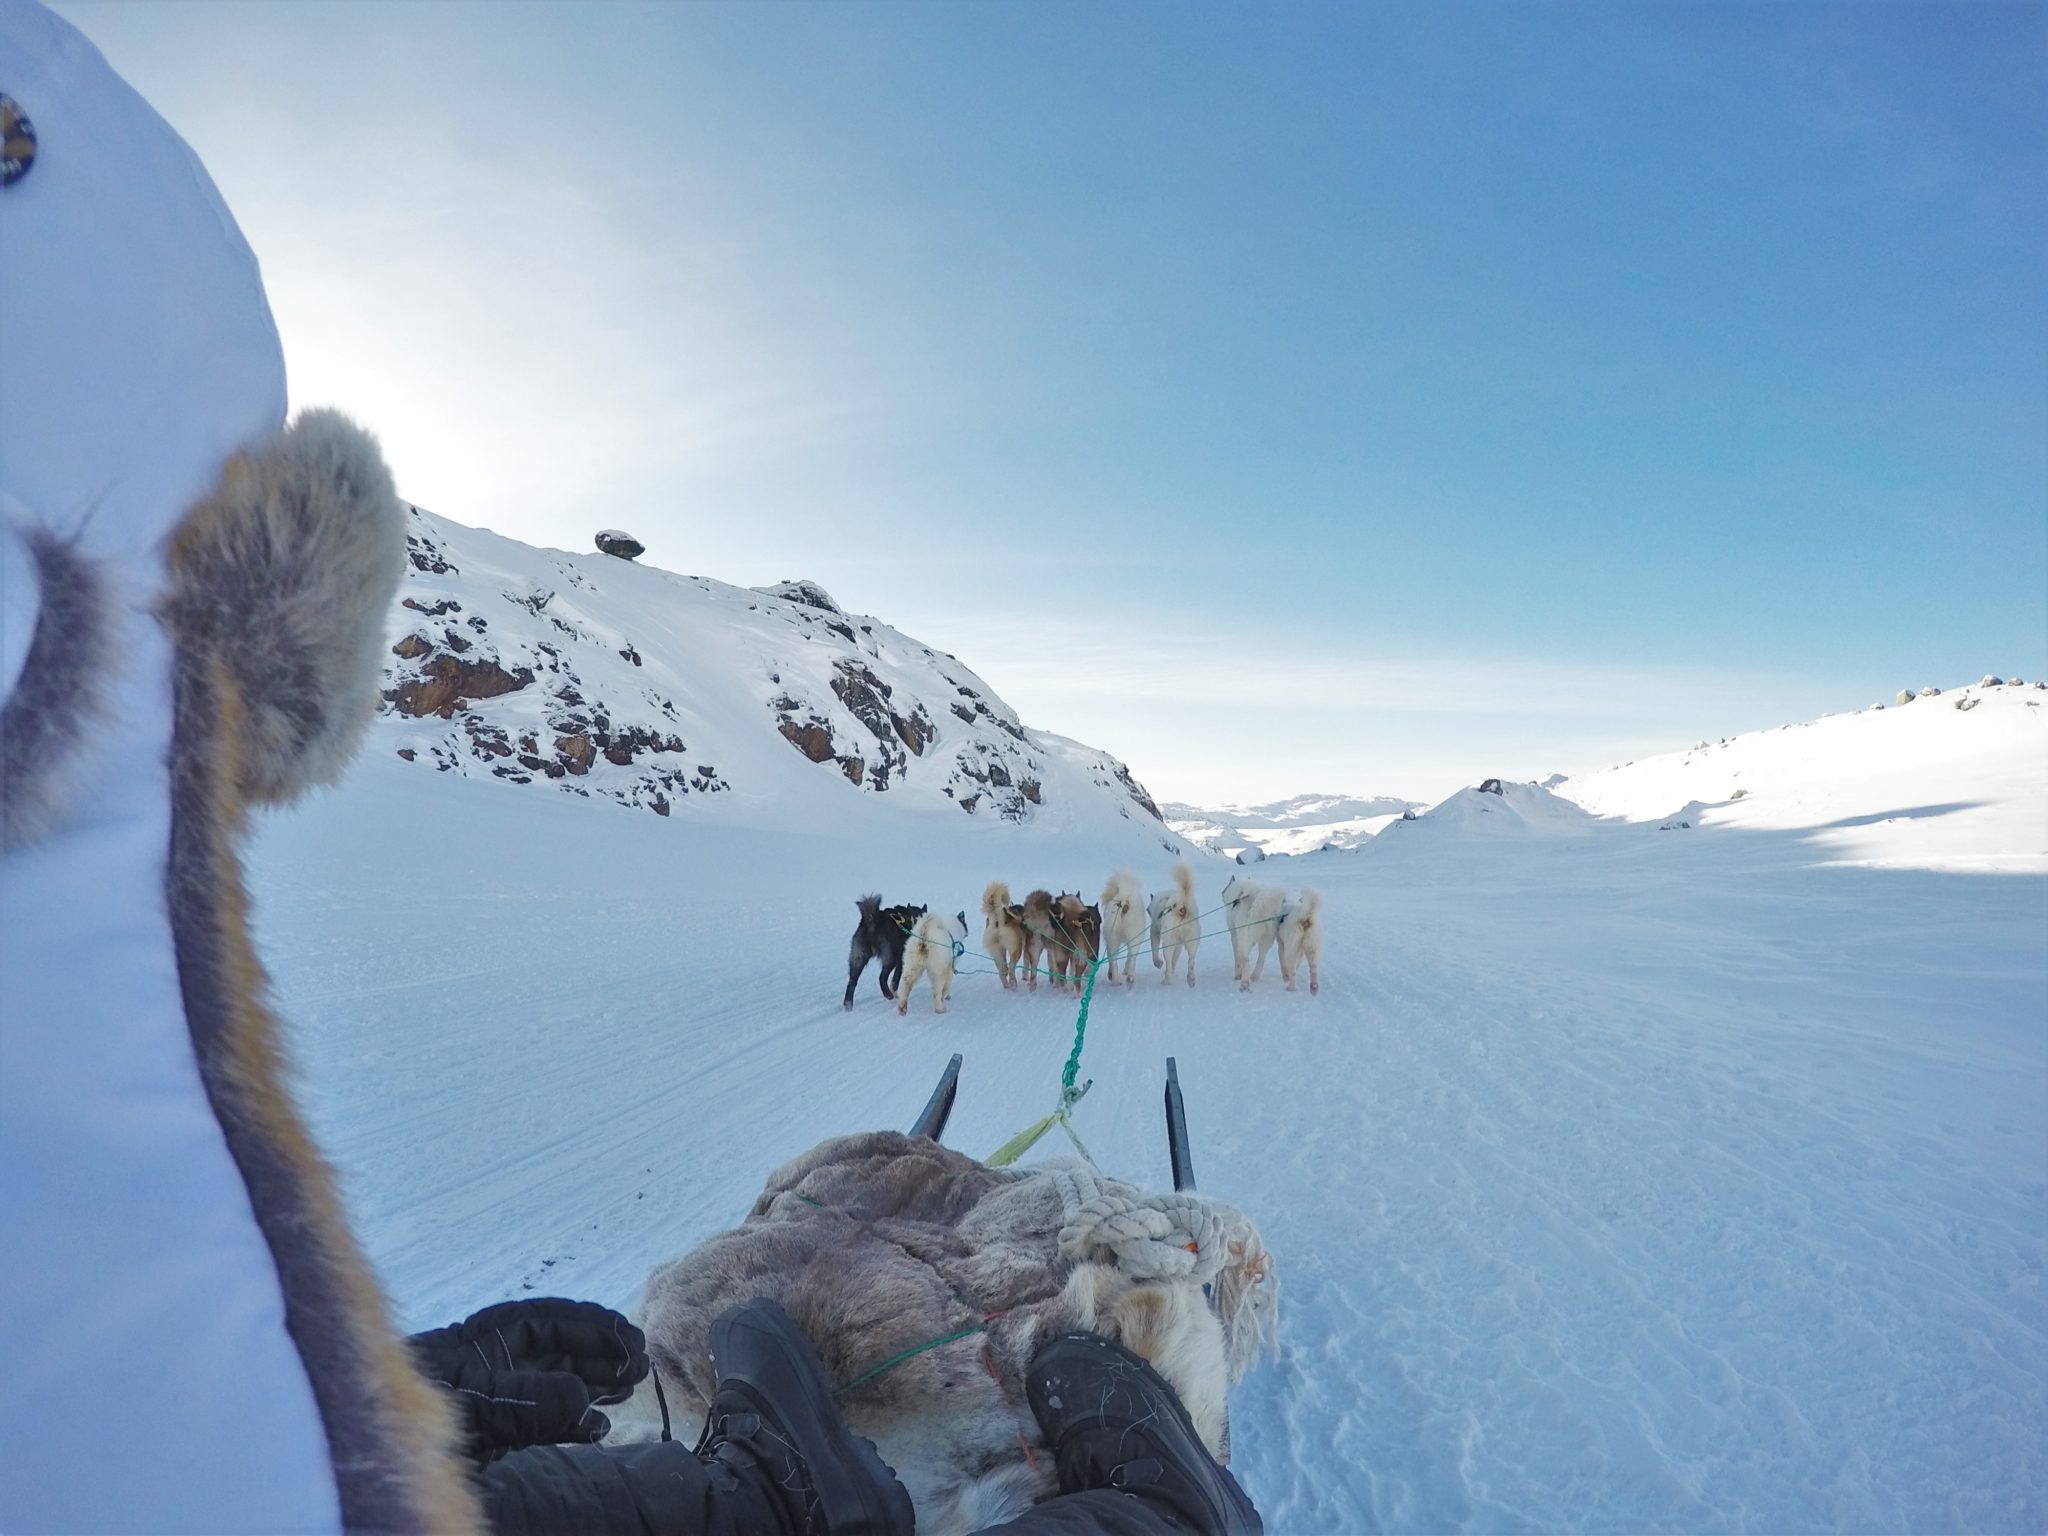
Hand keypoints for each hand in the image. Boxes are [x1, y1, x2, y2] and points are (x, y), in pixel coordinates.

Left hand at [409, 1297, 649, 1456]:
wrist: (373, 1453)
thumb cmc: (416, 1414)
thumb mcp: (475, 1404)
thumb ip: (530, 1403)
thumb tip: (589, 1406)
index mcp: (488, 1335)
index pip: (552, 1320)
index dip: (594, 1328)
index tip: (631, 1340)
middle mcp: (495, 1358)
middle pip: (559, 1348)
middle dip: (602, 1355)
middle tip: (640, 1368)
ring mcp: (495, 1392)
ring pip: (556, 1379)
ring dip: (595, 1382)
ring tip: (629, 1388)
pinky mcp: (494, 1427)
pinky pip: (545, 1413)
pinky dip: (574, 1415)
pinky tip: (598, 1421)